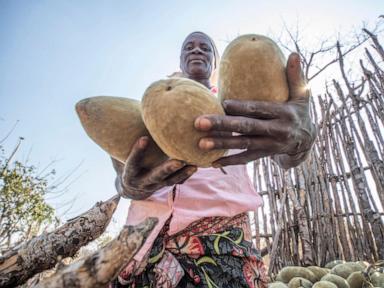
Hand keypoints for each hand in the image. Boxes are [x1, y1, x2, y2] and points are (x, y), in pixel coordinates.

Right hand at [111, 136, 196, 199]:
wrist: (131, 187)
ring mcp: (155, 185)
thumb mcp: (120, 155)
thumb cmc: (126, 162)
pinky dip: (186, 175)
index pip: (132, 163)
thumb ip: (122, 141)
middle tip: (178, 161)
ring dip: (182, 173)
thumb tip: (119, 115)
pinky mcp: (165, 184)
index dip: (137, 152)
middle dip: (166, 169)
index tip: (143, 139)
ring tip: (194, 164)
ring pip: (169, 181)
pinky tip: (197, 165)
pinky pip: (177, 182)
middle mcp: (142, 182)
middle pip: (155, 176)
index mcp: (129, 174)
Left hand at [194, 53, 316, 167]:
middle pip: (246, 127)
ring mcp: (270, 145)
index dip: (241, 107)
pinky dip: (230, 162)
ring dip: (221, 144)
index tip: (222, 103)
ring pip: (243, 145)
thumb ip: (296, 76)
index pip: (259, 109)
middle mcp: (277, 130)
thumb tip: (294, 54)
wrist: (307, 141)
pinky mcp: (265, 155)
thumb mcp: (302, 95)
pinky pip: (246, 159)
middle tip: (199, 122)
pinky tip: (213, 163)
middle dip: (222, 125)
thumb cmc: (299, 112)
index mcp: (284, 113)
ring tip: (201, 143)